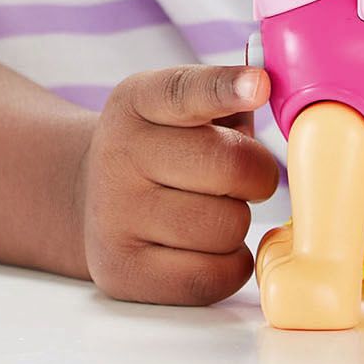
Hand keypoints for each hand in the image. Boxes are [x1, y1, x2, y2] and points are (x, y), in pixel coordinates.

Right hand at [80, 64, 279, 304]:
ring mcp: (114, 218)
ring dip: (238, 221)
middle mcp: (118, 155)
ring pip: (227, 228)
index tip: (260, 85)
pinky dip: (230, 264)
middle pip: (230, 168)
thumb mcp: (185, 106)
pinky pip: (213, 277)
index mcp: (137, 102)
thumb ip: (230, 93)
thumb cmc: (166, 147)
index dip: (226, 88)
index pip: (184, 92)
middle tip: (247, 175)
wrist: (95, 197)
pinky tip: (209, 245)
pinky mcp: (122, 273)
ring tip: (214, 208)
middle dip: (257, 174)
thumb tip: (269, 88)